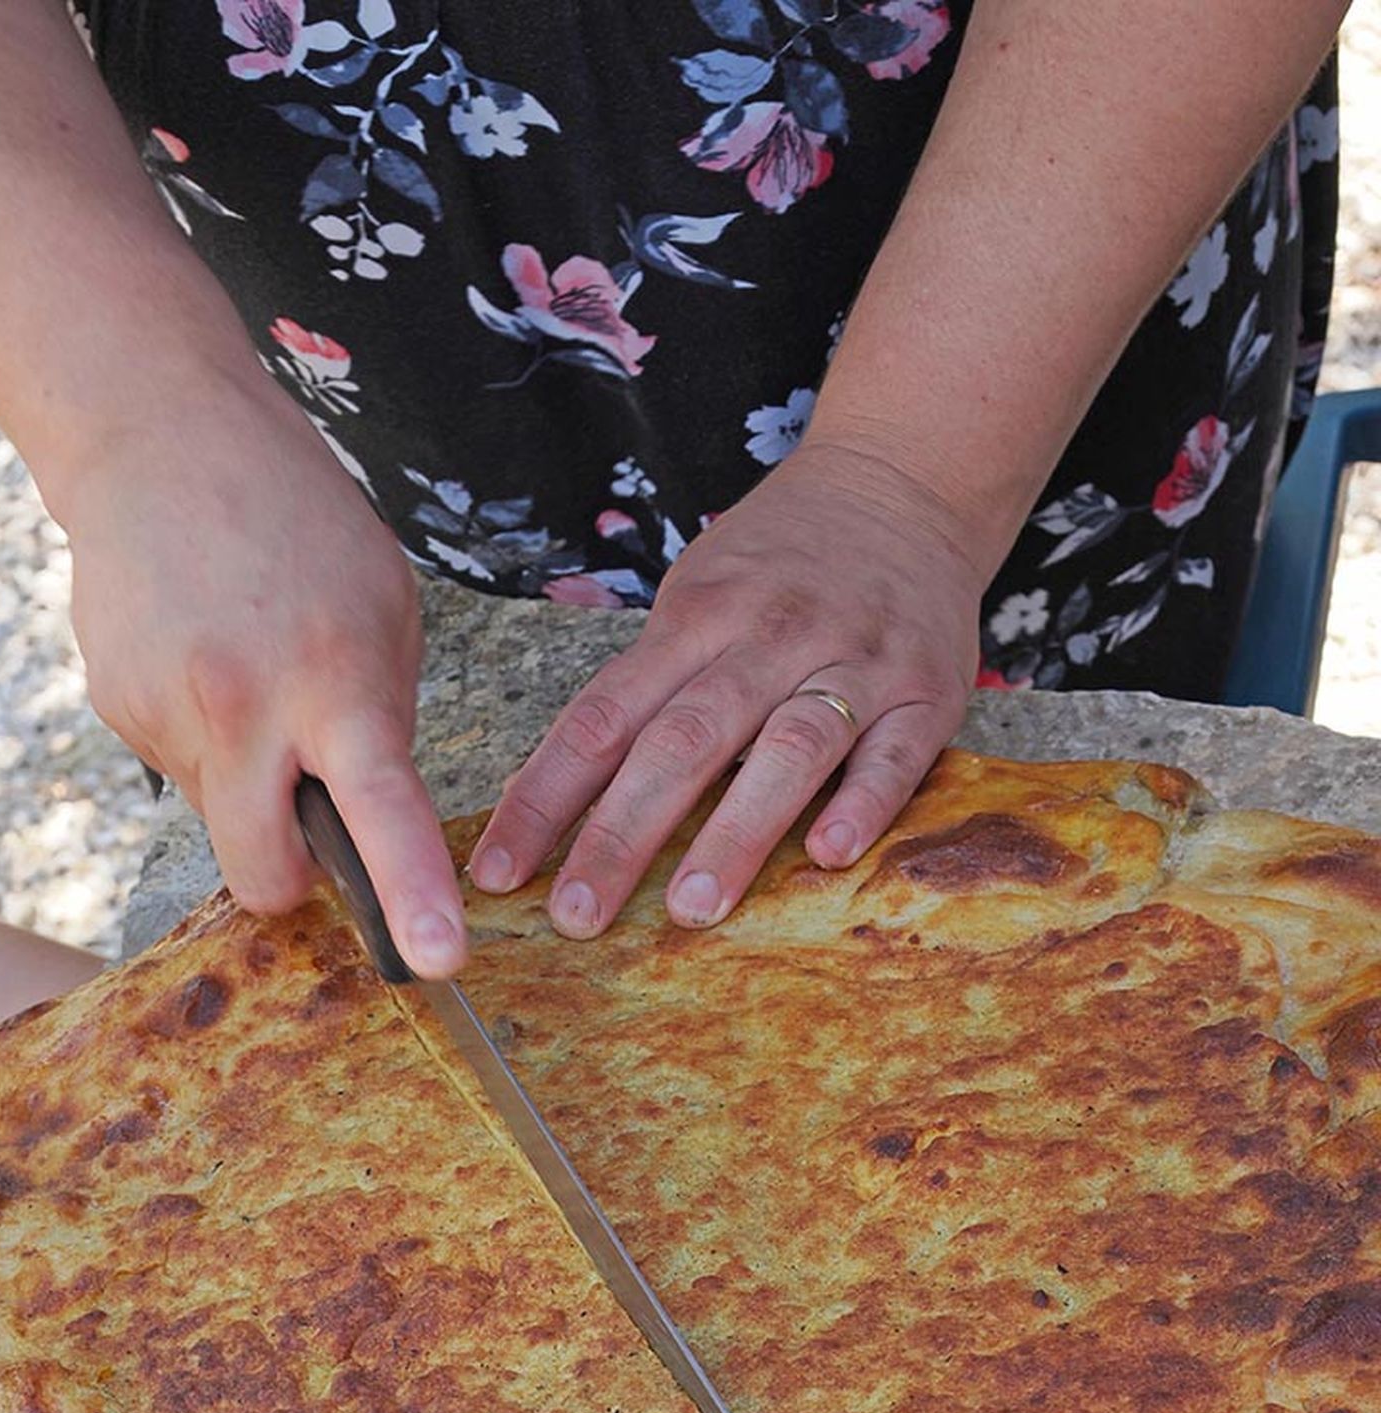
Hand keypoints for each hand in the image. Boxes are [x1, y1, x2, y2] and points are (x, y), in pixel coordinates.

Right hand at [61, 372, 467, 976]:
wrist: (155, 437)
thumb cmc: (296, 521)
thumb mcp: (384, 607)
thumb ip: (382, 720)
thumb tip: (373, 819)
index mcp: (335, 679)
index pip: (380, 810)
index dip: (410, 893)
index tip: (437, 958)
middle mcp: (244, 708)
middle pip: (263, 879)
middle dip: (290, 880)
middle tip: (308, 823)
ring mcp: (167, 714)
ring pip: (219, 823)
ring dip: (244, 787)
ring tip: (249, 682)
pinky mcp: (116, 709)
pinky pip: (179, 771)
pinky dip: (200, 739)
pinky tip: (205, 661)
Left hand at [469, 439, 981, 936]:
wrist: (906, 481)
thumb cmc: (781, 562)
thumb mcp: (699, 596)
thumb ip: (647, 689)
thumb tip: (559, 797)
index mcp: (696, 618)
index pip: (602, 717)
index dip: (545, 797)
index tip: (500, 874)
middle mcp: (769, 637)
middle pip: (682, 741)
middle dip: (622, 834)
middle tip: (577, 917)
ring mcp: (853, 661)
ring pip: (788, 749)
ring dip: (735, 832)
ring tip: (690, 909)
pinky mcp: (927, 692)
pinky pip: (894, 753)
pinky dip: (862, 802)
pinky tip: (828, 854)